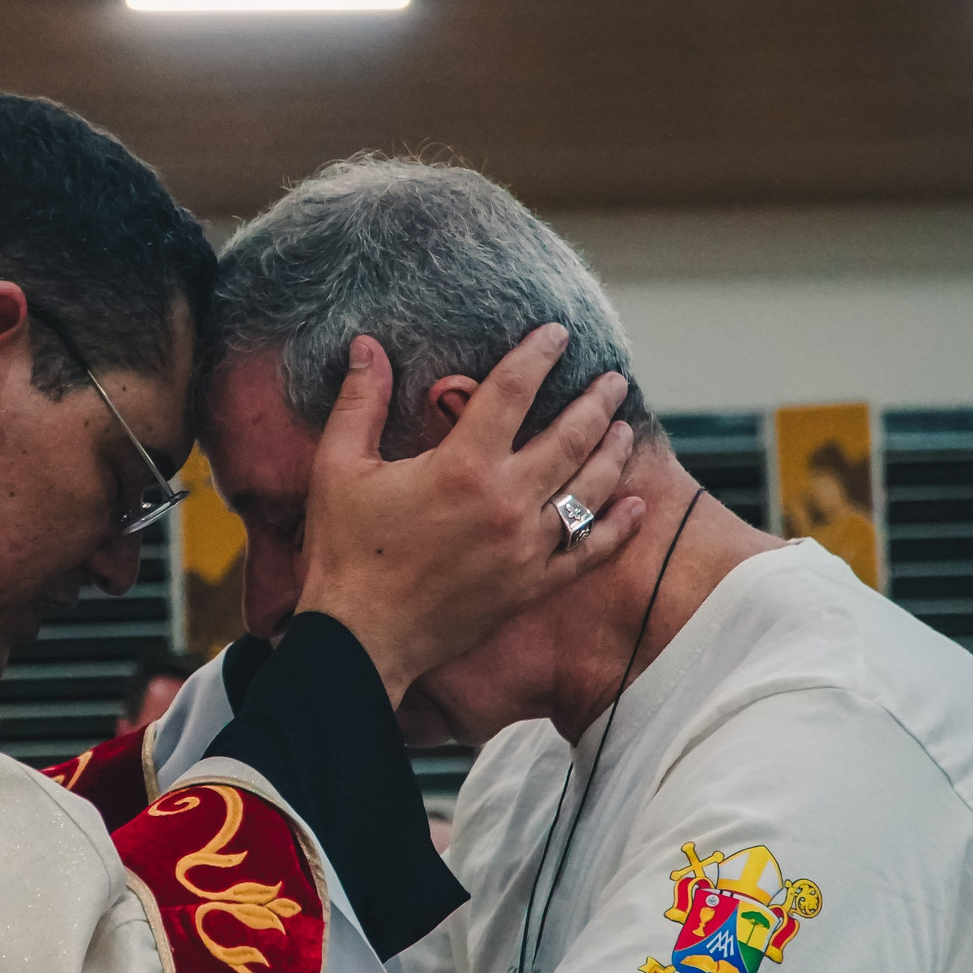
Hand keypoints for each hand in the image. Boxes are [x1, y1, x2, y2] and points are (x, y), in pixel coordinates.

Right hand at [295, 328, 645, 700]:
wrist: (360, 638)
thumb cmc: (345, 552)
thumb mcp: (338, 468)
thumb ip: (360, 403)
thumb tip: (366, 346)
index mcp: (461, 466)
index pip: (512, 391)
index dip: (538, 356)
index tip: (558, 334)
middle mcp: (505, 502)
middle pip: (568, 438)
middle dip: (594, 403)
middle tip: (613, 379)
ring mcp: (525, 548)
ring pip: (586, 491)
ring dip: (610, 455)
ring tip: (622, 428)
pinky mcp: (530, 586)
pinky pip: (588, 554)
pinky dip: (616, 529)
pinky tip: (633, 506)